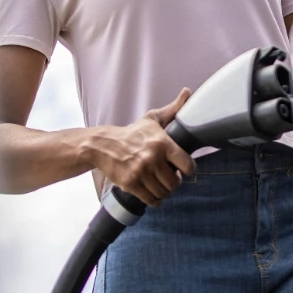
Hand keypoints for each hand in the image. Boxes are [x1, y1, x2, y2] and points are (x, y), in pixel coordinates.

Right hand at [86, 89, 195, 206]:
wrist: (103, 145)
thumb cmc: (132, 133)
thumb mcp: (152, 119)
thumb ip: (173, 109)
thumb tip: (187, 92)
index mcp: (162, 143)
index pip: (187, 165)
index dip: (188, 169)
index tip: (184, 169)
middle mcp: (152, 158)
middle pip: (175, 183)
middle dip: (175, 183)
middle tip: (171, 179)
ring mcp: (141, 172)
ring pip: (163, 193)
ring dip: (164, 193)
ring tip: (162, 186)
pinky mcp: (130, 183)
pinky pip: (150, 199)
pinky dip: (155, 201)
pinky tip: (154, 196)